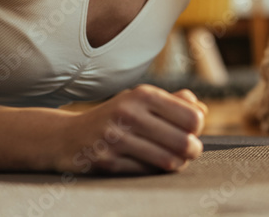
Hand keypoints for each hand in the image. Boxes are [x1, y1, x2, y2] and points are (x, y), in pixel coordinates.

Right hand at [56, 85, 206, 174]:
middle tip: (189, 151)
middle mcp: (129, 113)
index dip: (197, 128)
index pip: (192, 117)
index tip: (190, 131)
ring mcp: (116, 139)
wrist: (67, 137)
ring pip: (168, 160)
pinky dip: (155, 171)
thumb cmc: (115, 117)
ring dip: (178, 164)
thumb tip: (201, 110)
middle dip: (192, 150)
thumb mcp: (141, 101)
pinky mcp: (107, 162)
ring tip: (176, 160)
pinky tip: (152, 165)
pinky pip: (147, 172)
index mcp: (143, 95)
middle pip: (184, 141)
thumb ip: (174, 102)